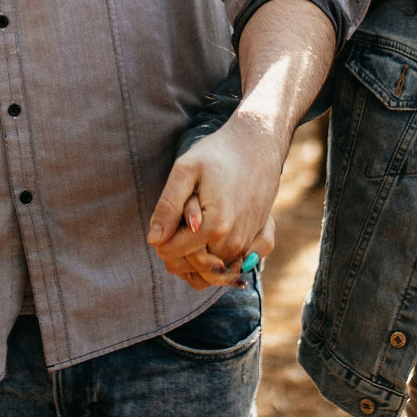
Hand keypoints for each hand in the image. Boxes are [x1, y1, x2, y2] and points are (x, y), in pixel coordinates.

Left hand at [147, 115, 283, 290]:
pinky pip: (236, 269)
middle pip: (192, 267)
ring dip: (197, 259)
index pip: (172, 253)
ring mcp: (250, 244)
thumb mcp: (185, 170)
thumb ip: (168, 206)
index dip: (159, 240)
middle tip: (175, 226)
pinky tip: (212, 245)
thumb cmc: (218, 153)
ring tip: (192, 233)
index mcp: (214, 227)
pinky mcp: (262, 241)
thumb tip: (153, 240)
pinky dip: (221, 264)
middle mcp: (235, 242)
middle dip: (177, 252)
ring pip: (212, 273)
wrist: (258, 143)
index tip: (162, 222)